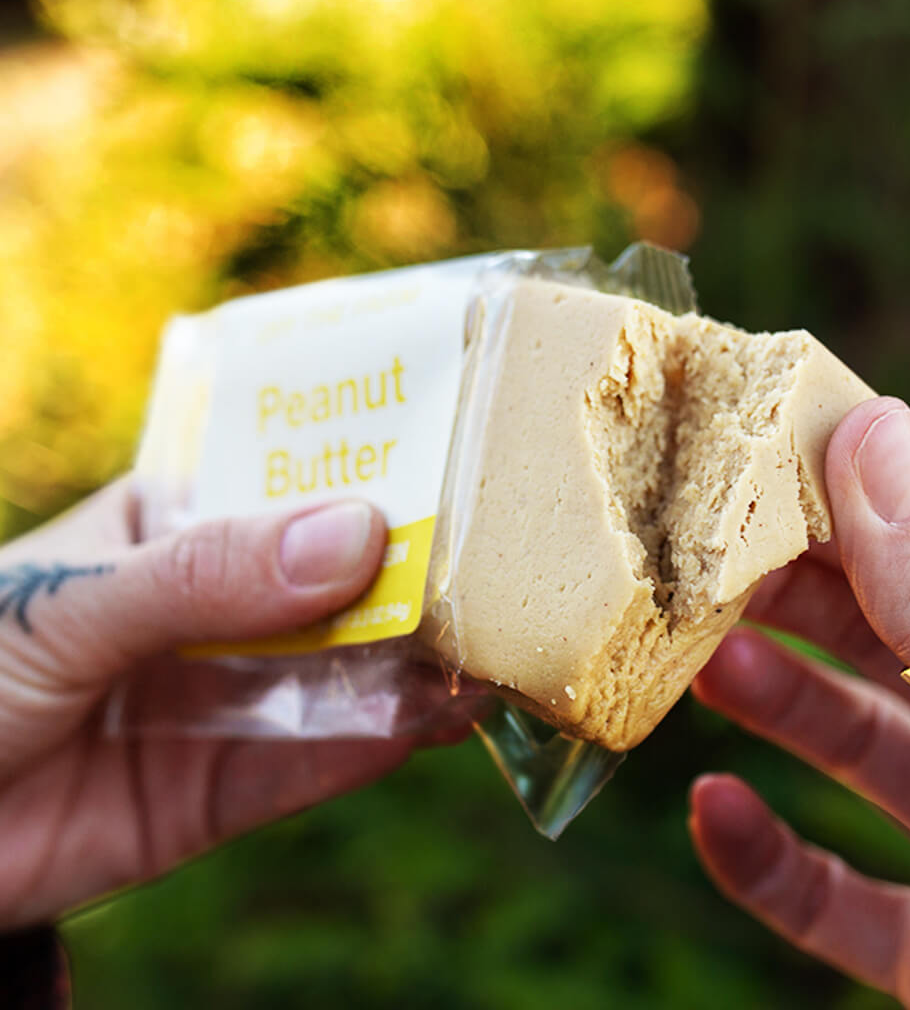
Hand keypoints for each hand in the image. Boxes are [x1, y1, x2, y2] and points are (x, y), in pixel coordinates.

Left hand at [0, 481, 453, 928]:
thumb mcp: (72, 602)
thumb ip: (204, 573)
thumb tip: (358, 536)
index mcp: (172, 527)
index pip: (286, 481)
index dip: (368, 467)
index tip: (460, 453)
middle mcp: (216, 607)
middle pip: (333, 580)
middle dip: (412, 570)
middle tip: (504, 559)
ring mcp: (226, 696)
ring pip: (342, 672)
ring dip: (417, 659)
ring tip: (495, 641)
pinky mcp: (226, 789)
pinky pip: (320, 761)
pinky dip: (383, 740)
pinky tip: (443, 716)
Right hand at [689, 396, 909, 1007]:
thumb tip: (873, 439)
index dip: (852, 510)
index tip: (750, 475)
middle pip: (893, 642)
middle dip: (796, 602)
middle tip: (702, 569)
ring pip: (857, 750)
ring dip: (774, 707)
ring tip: (699, 668)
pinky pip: (834, 895)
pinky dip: (764, 858)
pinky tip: (714, 811)